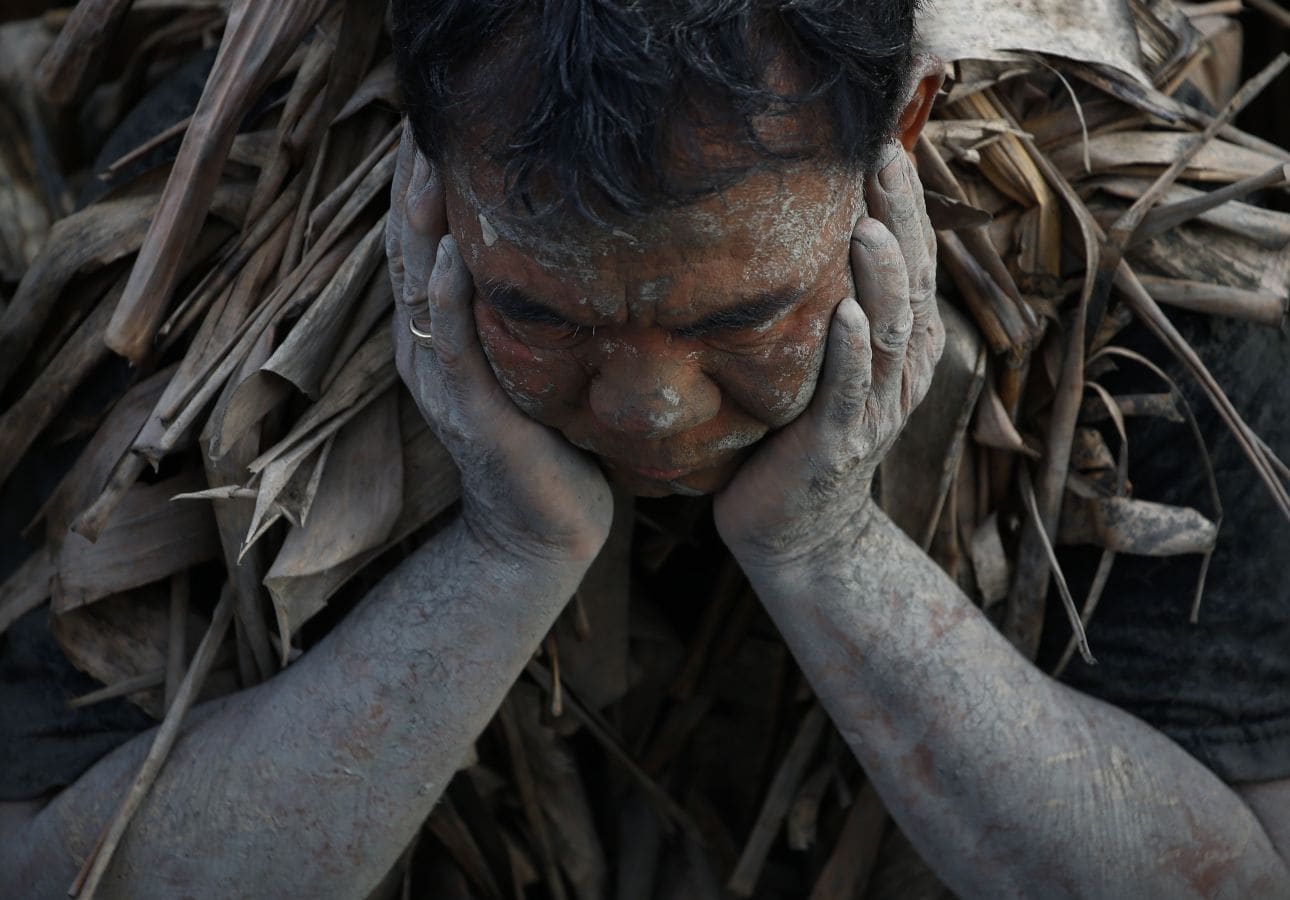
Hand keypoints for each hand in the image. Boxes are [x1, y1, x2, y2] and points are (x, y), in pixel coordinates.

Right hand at [388, 124, 613, 565]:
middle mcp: (427, 349)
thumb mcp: (529, 357)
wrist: (545, 532)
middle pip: (406, 249)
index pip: (418, 239)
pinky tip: (452, 251)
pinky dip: (448, 297)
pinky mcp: (474, 415)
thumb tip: (551, 237)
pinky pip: (453, 348)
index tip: (434, 118)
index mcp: (437, 332)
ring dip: (420, 224)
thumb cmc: (547, 440)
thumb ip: (518, 303)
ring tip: (429, 161)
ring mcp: (444, 383)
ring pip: (418, 288)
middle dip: (413, 183)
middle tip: (422, 117)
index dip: (418, 180)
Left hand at [714, 147, 942, 573]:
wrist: (796, 531)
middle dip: (901, 223)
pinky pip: (848, 396)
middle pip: (912, 286)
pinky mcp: (836, 446)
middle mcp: (900, 373)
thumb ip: (834, 303)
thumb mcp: (826, 359)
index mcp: (902, 346)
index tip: (887, 147)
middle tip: (883, 161)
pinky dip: (850, 356)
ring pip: (890, 335)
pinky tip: (845, 317)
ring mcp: (874, 411)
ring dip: (882, 281)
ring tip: (868, 229)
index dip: (908, 207)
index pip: (915, 263)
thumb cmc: (801, 434)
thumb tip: (815, 226)